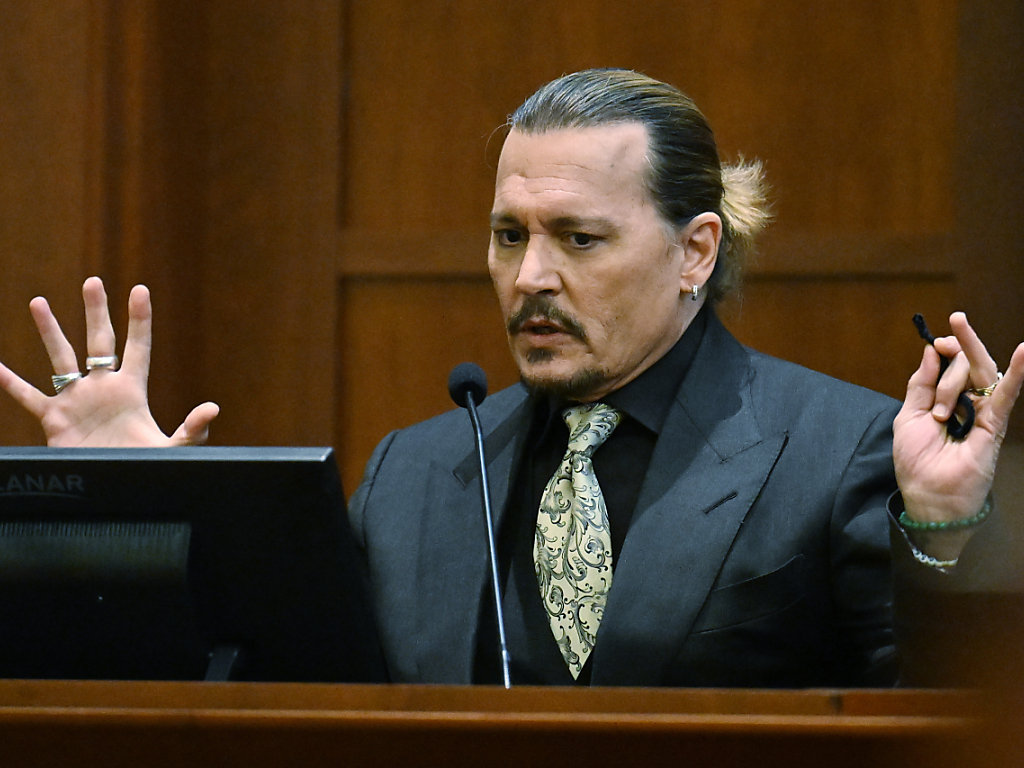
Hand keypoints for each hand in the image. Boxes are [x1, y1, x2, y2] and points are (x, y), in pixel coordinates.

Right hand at [0, 276, 218, 446]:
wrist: (117, 488)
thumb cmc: (147, 467)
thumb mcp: (174, 448)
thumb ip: (193, 430)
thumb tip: (213, 407)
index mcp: (132, 390)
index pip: (138, 346)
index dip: (139, 319)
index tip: (140, 289)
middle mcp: (103, 387)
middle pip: (99, 341)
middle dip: (96, 311)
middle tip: (92, 281)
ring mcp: (77, 400)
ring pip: (61, 357)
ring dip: (50, 331)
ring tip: (38, 302)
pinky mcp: (55, 418)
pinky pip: (28, 396)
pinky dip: (10, 382)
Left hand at [894, 312, 1023, 523]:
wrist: (928, 495)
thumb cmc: (916, 460)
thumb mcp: (909, 416)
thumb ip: (920, 384)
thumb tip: (930, 351)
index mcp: (944, 399)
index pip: (950, 364)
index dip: (944, 349)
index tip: (936, 343)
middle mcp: (967, 402)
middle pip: (966, 364)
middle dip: (958, 345)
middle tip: (955, 320)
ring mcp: (983, 412)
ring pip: (978, 374)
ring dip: (959, 373)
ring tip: (947, 392)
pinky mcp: (995, 424)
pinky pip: (1005, 395)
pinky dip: (1016, 374)